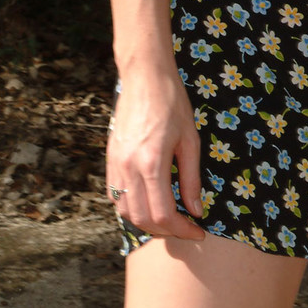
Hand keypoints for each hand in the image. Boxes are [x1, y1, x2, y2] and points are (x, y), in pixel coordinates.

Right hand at [107, 64, 204, 239]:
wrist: (144, 76)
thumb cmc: (172, 103)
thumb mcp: (190, 139)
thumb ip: (191, 178)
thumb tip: (195, 210)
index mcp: (151, 163)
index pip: (163, 214)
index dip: (182, 230)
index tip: (198, 231)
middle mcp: (129, 168)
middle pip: (143, 219)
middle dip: (166, 231)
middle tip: (186, 227)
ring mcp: (115, 164)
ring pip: (126, 212)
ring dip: (147, 222)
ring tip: (169, 217)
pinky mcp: (109, 159)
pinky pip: (116, 196)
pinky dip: (131, 208)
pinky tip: (148, 202)